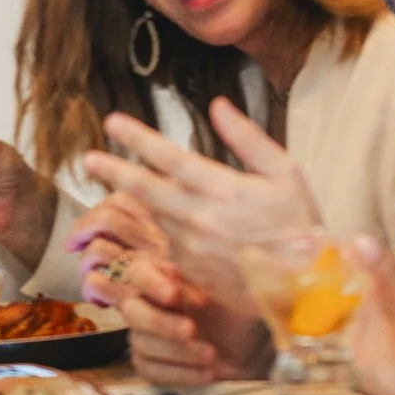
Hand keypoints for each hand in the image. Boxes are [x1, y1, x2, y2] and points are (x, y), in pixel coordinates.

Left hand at [83, 102, 318, 293]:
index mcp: (223, 190)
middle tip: (87, 158)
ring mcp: (191, 247)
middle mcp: (199, 219)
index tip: (112, 122)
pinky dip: (168, 226)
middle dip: (112, 171)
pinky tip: (180, 221)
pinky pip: (169, 240)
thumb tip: (218, 105)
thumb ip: (248, 139)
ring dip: (137, 198)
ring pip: (154, 214)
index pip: (170, 158)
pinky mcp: (188, 270)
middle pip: (144, 190)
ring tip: (121, 181)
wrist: (308, 289)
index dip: (138, 139)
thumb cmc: (301, 225)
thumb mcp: (285, 174)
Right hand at [110, 256, 272, 384]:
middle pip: (131, 311)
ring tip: (211, 355)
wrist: (256, 348)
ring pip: (142, 344)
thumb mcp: (228, 281)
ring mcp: (145, 333)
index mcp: (161, 275)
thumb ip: (206, 261)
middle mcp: (148, 302)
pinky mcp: (151, 362)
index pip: (135, 271)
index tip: (173, 294)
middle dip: (162, 324)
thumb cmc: (240, 309)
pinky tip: (205, 372)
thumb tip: (197, 233)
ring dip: (178, 352)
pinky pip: (150, 369)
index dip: (149, 282)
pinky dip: (179, 373)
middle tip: (192, 330)